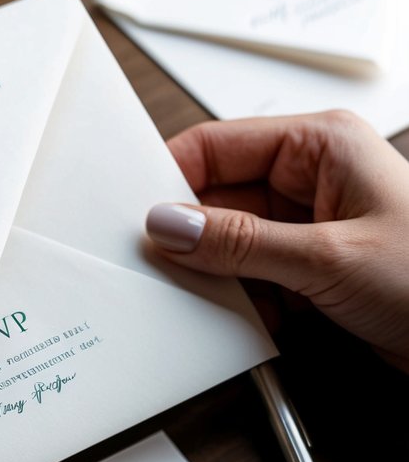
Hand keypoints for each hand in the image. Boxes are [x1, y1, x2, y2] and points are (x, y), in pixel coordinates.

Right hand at [146, 110, 408, 372]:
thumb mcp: (328, 259)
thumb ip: (240, 242)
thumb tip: (168, 224)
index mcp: (320, 145)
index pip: (218, 144)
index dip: (171, 177)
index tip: (134, 215)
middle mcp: (313, 176)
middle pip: (220, 194)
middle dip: (192, 234)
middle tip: (156, 266)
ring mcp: (311, 223)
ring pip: (233, 238)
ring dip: (217, 271)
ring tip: (203, 298)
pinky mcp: (313, 266)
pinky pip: (254, 271)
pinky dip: (243, 296)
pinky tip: (243, 317)